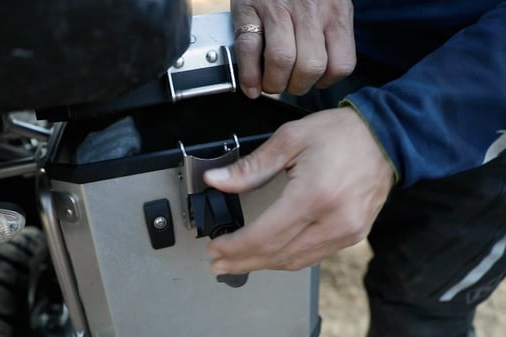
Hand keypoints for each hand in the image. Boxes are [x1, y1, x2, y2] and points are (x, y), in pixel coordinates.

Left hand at [203, 107, 393, 273]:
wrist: (387, 136)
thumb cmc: (342, 133)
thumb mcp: (289, 138)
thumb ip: (251, 166)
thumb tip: (216, 180)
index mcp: (314, 195)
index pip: (264, 235)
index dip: (235, 247)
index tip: (214, 248)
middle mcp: (333, 221)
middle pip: (277, 254)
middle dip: (242, 261)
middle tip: (218, 264)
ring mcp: (346, 232)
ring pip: (294, 261)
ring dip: (262, 265)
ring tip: (236, 263)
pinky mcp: (353, 235)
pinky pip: (313, 256)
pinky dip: (286, 259)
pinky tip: (269, 256)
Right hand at [231, 0, 355, 97]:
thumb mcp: (329, 3)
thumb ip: (329, 33)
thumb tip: (320, 73)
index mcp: (336, 11)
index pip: (341, 64)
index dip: (324, 81)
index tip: (313, 81)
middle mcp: (310, 9)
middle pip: (310, 67)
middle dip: (297, 86)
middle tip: (288, 83)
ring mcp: (278, 8)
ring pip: (281, 60)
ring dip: (273, 83)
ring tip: (269, 82)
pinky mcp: (249, 8)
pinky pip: (249, 49)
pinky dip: (248, 75)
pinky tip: (250, 85)